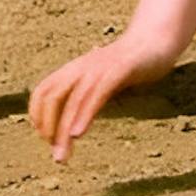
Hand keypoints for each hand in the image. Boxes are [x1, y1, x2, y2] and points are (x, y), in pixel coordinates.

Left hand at [27, 31, 178, 160]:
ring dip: (64, 130)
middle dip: (47, 127)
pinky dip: (84, 114)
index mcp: (75, 69)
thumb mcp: (103, 81)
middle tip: (56, 155)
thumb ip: (90, 96)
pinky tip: (79, 133)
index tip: (45, 139)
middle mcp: (82, 67)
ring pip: (73, 100)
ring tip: (62, 156)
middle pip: (52, 96)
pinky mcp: (119, 70)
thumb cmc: (130, 65)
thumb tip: (77, 120)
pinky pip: (96, 94)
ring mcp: (99, 68)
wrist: (156, 40)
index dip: (38, 115)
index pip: (43, 90)